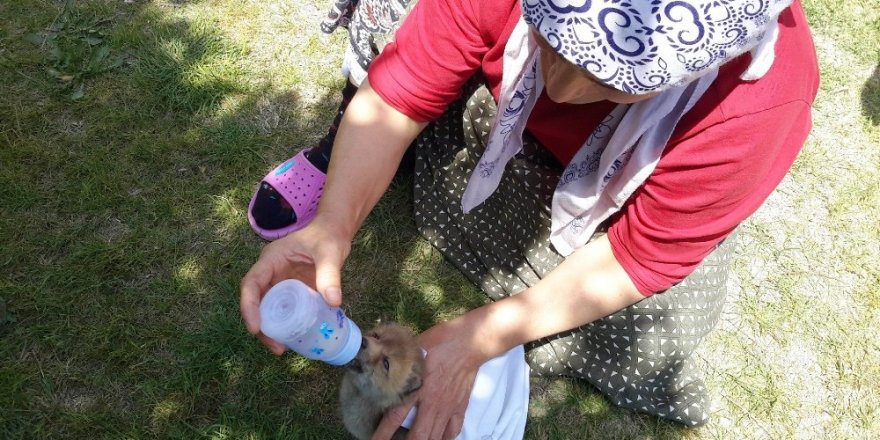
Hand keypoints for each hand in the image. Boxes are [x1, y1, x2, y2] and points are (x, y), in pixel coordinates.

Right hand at [239, 223, 350, 353]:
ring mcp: (280, 284)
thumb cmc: (328, 237)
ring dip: (271, 330)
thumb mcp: (330, 253)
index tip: (256, 327)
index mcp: (271, 260)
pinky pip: (283, 311)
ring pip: (268, 310)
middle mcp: (270, 273)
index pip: (251, 284)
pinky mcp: (291, 292)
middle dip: (261, 327)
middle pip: (256, 302)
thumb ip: (330, 274)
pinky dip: (286, 326)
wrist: (334, 232)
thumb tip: (334, 302)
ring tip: (283, 349)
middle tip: (276, 347)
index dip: (249, 306)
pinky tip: (295, 340)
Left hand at [372, 317, 488, 439]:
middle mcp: (432, 402)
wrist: (469, 342)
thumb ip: (399, 360)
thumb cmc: (440, 341)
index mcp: (417, 388)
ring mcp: (448, 407)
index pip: (395, 417)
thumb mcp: (414, 348)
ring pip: (435, 437)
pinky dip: (444, 437)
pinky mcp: (460, 407)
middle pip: (418, 436)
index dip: (383, 433)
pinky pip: (453, 431)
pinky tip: (437, 436)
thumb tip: (381, 359)